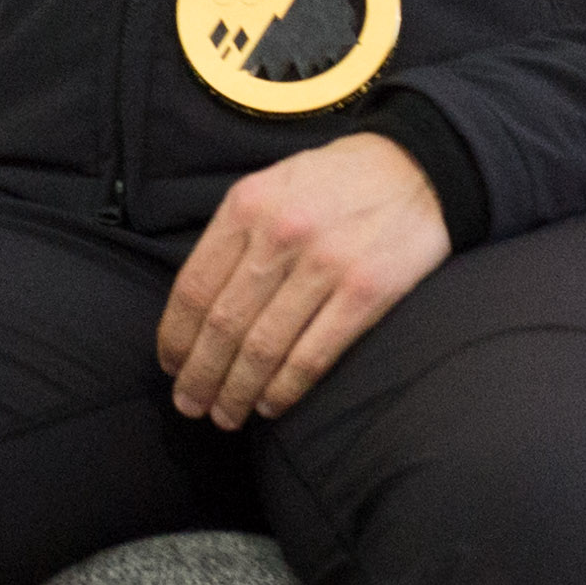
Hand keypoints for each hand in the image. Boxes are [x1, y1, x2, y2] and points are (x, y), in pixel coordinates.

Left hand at [156, 134, 451, 428]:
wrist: (417, 168)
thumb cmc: (333, 183)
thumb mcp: (271, 185)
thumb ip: (235, 235)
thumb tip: (196, 304)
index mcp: (246, 205)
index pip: (193, 287)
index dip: (175, 336)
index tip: (169, 365)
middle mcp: (280, 234)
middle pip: (223, 323)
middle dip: (199, 374)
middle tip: (189, 405)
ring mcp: (325, 264)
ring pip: (263, 347)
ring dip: (237, 391)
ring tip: (225, 416)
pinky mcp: (366, 291)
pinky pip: (313, 355)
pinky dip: (285, 388)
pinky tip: (271, 405)